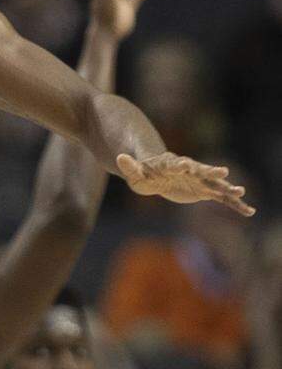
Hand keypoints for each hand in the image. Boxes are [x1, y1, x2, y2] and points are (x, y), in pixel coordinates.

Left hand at [117, 152, 254, 215]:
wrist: (156, 175)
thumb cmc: (143, 173)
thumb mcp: (134, 173)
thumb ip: (129, 166)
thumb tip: (119, 157)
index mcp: (170, 164)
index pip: (176, 163)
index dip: (181, 165)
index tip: (186, 165)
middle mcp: (189, 170)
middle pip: (200, 170)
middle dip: (210, 170)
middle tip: (223, 171)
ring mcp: (199, 180)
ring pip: (215, 183)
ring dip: (227, 188)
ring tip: (241, 192)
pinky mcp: (204, 191)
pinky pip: (221, 198)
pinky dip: (234, 204)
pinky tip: (248, 211)